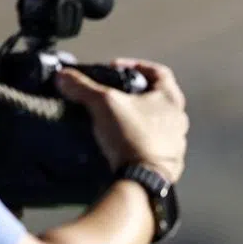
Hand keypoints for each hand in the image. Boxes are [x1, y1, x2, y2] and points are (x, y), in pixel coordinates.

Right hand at [56, 58, 188, 183]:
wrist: (143, 179)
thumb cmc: (132, 136)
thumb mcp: (104, 104)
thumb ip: (83, 87)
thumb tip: (63, 76)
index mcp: (171, 99)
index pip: (158, 71)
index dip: (135, 65)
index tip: (115, 67)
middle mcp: (179, 118)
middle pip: (158, 97)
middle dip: (134, 94)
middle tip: (113, 95)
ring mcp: (177, 141)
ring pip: (157, 122)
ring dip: (138, 118)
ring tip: (114, 120)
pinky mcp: (169, 161)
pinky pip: (153, 145)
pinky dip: (139, 140)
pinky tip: (121, 143)